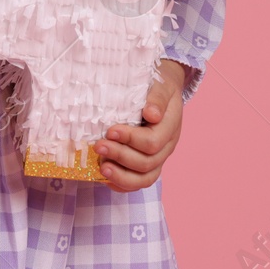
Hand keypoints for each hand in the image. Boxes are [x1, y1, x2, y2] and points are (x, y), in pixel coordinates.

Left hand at [94, 58, 188, 191]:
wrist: (162, 91)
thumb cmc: (158, 85)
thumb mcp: (161, 85)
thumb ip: (157, 97)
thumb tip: (152, 114)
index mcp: (170, 127)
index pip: (153, 142)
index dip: (131, 139)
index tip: (110, 130)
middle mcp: (166, 147)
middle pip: (147, 162)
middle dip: (120, 156)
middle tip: (98, 145)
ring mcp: (159, 158)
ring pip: (145, 178)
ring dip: (121, 176)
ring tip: (102, 168)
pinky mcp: (148, 164)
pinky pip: (139, 182)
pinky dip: (122, 184)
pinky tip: (106, 178)